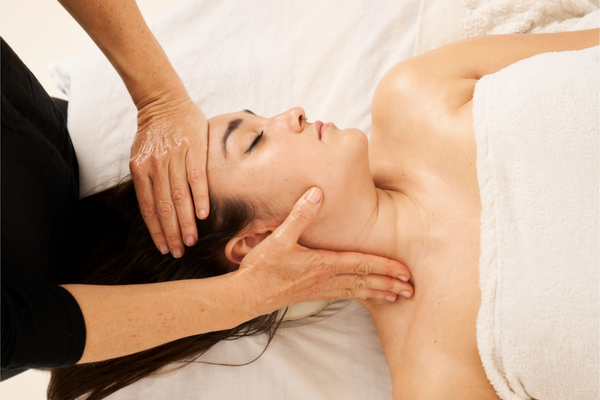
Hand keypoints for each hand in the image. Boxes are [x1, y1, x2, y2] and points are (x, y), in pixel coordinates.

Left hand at [130, 94, 208, 257]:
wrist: (164, 101)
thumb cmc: (153, 132)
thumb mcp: (140, 155)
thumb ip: (147, 180)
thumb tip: (155, 209)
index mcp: (139, 170)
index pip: (148, 208)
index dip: (156, 231)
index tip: (164, 248)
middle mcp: (155, 166)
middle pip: (164, 207)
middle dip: (172, 233)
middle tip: (179, 253)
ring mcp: (174, 158)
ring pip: (180, 197)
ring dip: (186, 222)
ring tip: (192, 241)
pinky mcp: (193, 150)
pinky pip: (197, 179)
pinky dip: (200, 198)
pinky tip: (203, 216)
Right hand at [234, 187, 413, 316]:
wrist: (247, 296)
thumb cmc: (262, 268)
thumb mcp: (279, 237)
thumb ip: (300, 214)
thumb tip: (317, 191)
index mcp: (323, 264)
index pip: (361, 265)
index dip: (385, 267)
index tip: (404, 272)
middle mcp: (326, 279)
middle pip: (365, 282)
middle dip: (389, 285)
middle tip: (411, 290)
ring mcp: (320, 289)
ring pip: (357, 291)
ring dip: (378, 293)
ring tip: (396, 297)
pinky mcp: (313, 294)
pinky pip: (344, 295)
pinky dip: (360, 295)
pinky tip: (365, 295)